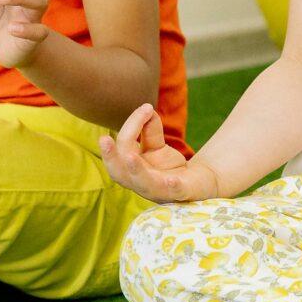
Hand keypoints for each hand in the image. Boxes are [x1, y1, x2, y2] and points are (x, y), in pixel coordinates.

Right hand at [98, 104, 218, 202]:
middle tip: (103, 139)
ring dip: (136, 170)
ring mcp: (160, 191)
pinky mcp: (181, 194)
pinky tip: (171, 179)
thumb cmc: (169, 166)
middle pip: (119, 173)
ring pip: (143, 185)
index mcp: (130, 170)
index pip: (122, 148)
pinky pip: (175, 192)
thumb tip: (146, 108)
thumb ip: (150, 130)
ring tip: (129, 157)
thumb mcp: (156, 146)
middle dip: (110, 157)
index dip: (130, 127)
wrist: (197, 183)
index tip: (146, 108)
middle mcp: (140, 183)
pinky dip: (172, 186)